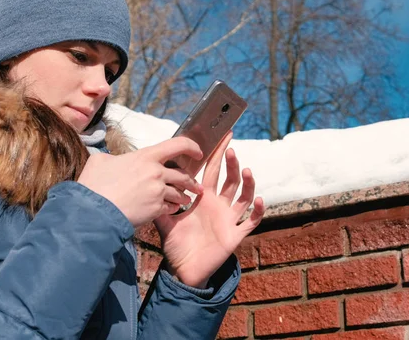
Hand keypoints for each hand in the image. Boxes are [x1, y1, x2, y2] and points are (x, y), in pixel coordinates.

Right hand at [77, 137, 203, 226]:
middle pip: (182, 174)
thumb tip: (114, 160)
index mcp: (145, 156)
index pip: (177, 144)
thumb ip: (113, 158)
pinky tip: (170, 210)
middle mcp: (156, 172)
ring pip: (179, 193)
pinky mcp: (156, 209)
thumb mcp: (100, 161)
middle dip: (191, 181)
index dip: (192, 146)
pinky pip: (171, 208)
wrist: (94, 212)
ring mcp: (158, 192)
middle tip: (195, 185)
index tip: (198, 152)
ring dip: (184, 196)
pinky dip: (172, 208)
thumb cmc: (94, 185)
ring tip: (185, 200)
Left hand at [154, 132, 264, 287]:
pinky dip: (257, 211)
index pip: (211, 171)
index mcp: (203, 198)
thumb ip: (159, 204)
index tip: (220, 138)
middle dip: (230, 162)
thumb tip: (149, 186)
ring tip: (245, 170)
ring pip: (243, 196)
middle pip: (228, 179)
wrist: (184, 270)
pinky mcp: (235, 234)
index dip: (216, 155)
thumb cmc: (176, 245)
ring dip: (246, 183)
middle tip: (229, 147)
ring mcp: (228, 218)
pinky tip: (259, 199)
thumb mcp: (165, 222)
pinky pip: (250, 221)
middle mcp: (218, 205)